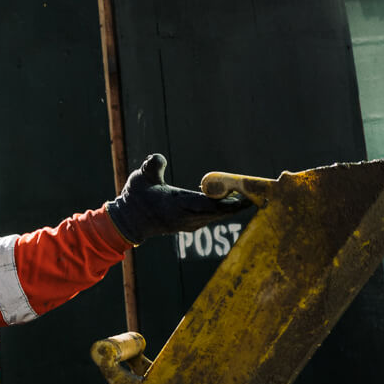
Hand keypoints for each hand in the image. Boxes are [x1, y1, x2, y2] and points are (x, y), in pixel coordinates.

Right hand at [107, 153, 248, 244]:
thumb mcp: (140, 178)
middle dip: (235, 205)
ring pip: (215, 217)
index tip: (243, 197)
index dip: (226, 202)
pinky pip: (210, 218)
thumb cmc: (136, 198)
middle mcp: (185, 218)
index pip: (207, 205)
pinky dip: (221, 211)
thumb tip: (158, 158)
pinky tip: (230, 203)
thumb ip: (151, 167)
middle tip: (254, 195)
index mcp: (176, 206)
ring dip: (230, 208)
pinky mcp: (188, 225)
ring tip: (246, 197)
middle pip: (217, 213)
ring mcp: (187, 224)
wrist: (128, 221)